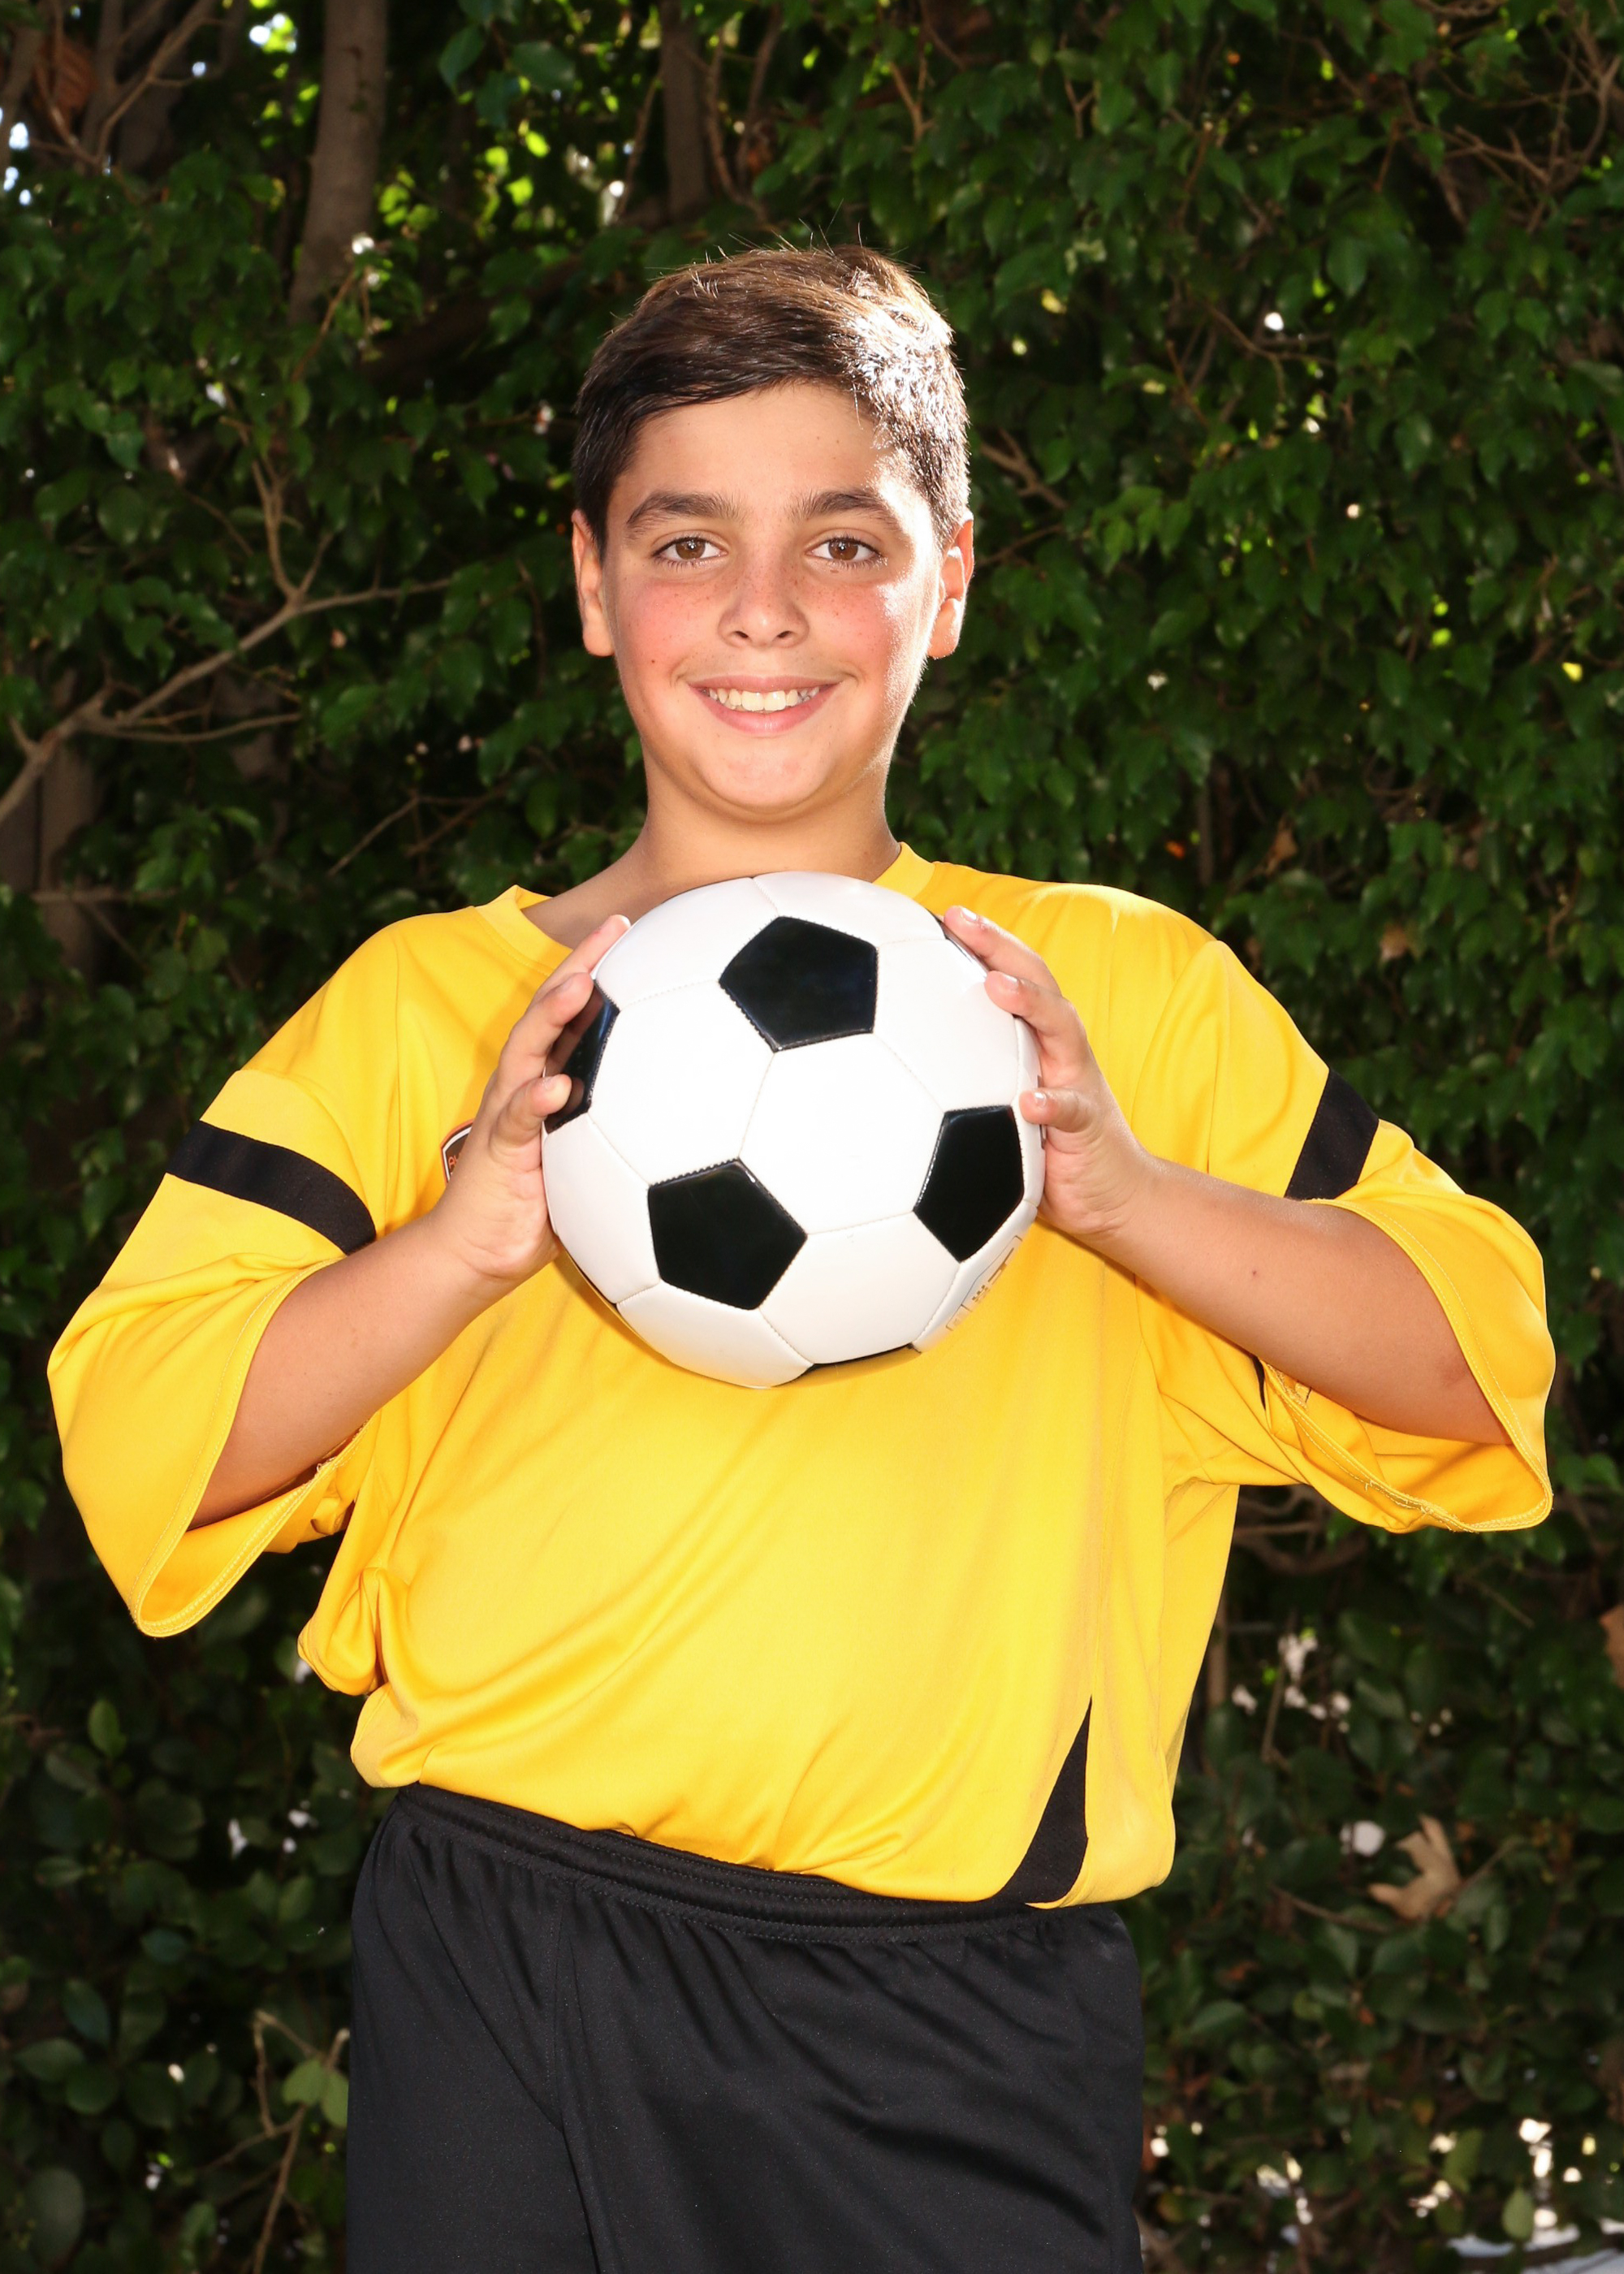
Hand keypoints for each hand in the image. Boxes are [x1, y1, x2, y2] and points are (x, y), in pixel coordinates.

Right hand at [427, 914, 628, 1289]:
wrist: (481, 1251)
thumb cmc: (542, 1203)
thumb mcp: (593, 1160)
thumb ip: (625, 1130)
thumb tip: (697, 1117)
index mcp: (550, 1079)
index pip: (575, 1013)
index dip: (600, 968)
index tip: (635, 928)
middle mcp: (526, 1083)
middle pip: (549, 1011)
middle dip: (579, 966)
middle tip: (614, 929)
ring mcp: (508, 1111)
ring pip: (527, 1050)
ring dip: (552, 1016)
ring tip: (580, 986)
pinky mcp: (498, 1150)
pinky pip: (515, 1120)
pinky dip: (534, 1101)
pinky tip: (555, 1088)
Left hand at [943, 906, 1153, 1258]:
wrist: (1113, 1195)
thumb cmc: (1046, 1147)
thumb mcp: (998, 1106)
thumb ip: (966, 1078)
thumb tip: (893, 1068)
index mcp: (1037, 1040)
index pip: (1012, 975)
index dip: (982, 941)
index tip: (941, 913)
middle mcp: (1061, 1049)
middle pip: (1037, 983)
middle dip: (1000, 947)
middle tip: (961, 921)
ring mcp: (1079, 1082)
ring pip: (1061, 1030)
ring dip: (1030, 1004)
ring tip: (996, 987)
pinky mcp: (1088, 1126)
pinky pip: (1072, 1111)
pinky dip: (1053, 1102)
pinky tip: (1030, 1101)